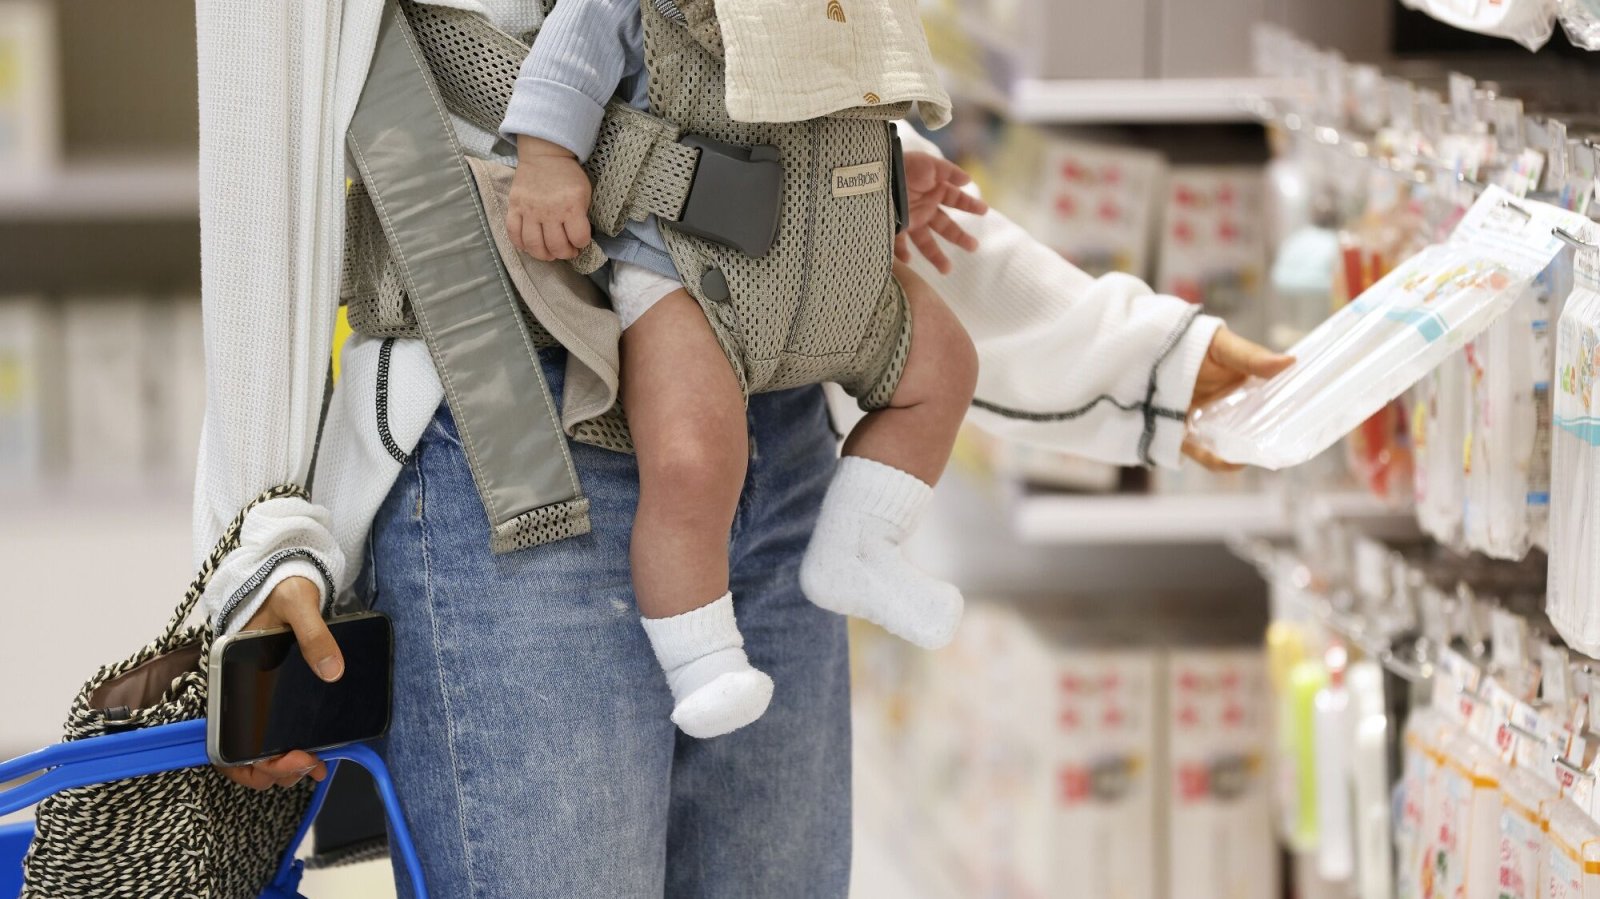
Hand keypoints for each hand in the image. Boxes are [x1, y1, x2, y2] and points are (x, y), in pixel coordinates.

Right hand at [217, 575, 340, 790]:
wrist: (287, 575)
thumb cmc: (282, 587)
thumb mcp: (297, 604)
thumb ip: (313, 634)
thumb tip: (332, 671)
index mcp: (231, 678)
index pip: (225, 739)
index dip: (252, 763)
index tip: (291, 760)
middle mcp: (240, 694)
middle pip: (242, 755)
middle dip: (274, 772)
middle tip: (312, 766)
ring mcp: (258, 698)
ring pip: (259, 751)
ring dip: (284, 768)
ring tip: (316, 765)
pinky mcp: (276, 696)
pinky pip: (276, 735)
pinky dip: (291, 753)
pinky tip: (316, 753)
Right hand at [507, 136, 592, 261]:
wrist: (545, 154)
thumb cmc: (568, 175)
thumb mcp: (584, 193)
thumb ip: (581, 216)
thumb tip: (577, 238)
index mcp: (572, 206)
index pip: (579, 238)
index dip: (582, 244)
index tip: (580, 242)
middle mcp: (550, 211)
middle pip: (556, 246)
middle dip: (565, 253)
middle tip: (567, 250)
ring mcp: (529, 210)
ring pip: (534, 245)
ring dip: (544, 255)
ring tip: (550, 253)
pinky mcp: (514, 207)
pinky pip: (513, 234)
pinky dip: (521, 245)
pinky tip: (529, 246)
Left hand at [894, 151, 988, 273]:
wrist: (875, 171)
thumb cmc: (903, 165)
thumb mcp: (928, 164)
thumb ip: (949, 172)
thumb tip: (968, 180)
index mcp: (934, 192)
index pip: (956, 200)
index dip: (970, 205)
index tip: (984, 211)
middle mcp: (924, 208)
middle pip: (945, 226)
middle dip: (959, 237)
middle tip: (973, 247)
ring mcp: (910, 219)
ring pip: (925, 242)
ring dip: (935, 256)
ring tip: (947, 270)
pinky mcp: (894, 227)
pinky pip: (898, 244)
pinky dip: (902, 253)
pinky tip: (909, 260)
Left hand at [1181, 327, 1293, 471]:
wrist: (1143, 348)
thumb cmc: (1189, 341)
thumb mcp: (1222, 346)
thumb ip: (1251, 357)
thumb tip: (1290, 362)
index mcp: (1240, 385)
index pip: (1268, 403)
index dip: (1283, 415)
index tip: (1298, 423)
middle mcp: (1224, 405)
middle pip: (1248, 427)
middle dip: (1262, 439)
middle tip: (1277, 446)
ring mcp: (1203, 420)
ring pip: (1226, 443)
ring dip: (1238, 452)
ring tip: (1250, 457)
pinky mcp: (1180, 431)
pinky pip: (1199, 451)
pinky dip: (1213, 459)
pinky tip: (1229, 462)